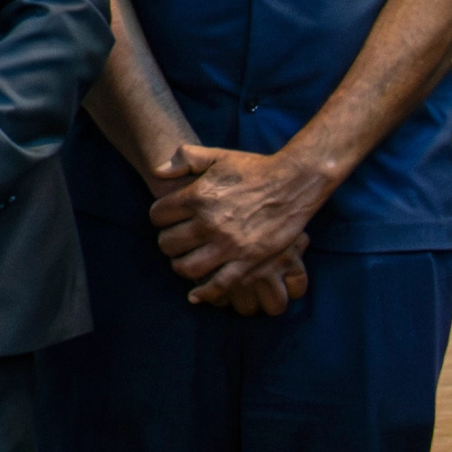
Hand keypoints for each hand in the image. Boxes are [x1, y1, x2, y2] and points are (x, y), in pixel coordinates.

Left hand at [149, 145, 328, 304]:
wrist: (294, 183)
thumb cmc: (254, 169)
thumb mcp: (218, 156)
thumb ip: (186, 157)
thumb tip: (158, 171)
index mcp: (198, 197)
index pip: (157, 215)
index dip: (159, 216)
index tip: (168, 218)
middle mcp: (210, 223)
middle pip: (168, 243)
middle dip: (168, 241)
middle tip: (177, 239)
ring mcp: (228, 245)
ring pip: (186, 267)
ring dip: (180, 266)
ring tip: (186, 260)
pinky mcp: (247, 262)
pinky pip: (218, 286)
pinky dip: (203, 294)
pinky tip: (195, 295)